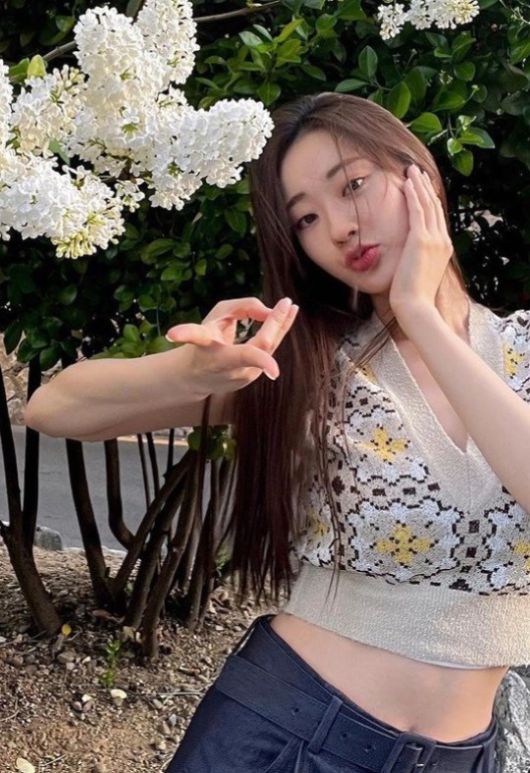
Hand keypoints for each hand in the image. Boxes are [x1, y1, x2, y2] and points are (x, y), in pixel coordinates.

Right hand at [164, 296, 298, 396]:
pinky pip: (267, 352)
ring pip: (270, 350)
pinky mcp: (251, 378)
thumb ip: (244, 307)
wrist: (194, 378)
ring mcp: (243, 378)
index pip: (236, 355)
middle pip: (261, 348)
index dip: (258, 359)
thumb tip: (271, 312)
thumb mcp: (216, 316)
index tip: (266, 366)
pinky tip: (285, 320)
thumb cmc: (205, 341)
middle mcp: (230, 370)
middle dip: (276, 324)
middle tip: (287, 304)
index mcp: (216, 355)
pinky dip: (274, 334)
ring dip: (282, 326)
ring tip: (292, 308)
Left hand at [389, 163, 453, 321]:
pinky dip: (413, 195)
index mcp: (443, 249)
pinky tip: (407, 184)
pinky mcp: (421, 240)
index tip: (422, 188)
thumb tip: (407, 258)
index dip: (429, 200)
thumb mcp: (418, 275)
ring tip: (411, 170)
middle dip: (425, 187)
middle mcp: (442, 241)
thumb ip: (416, 261)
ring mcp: (433, 240)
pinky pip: (417, 211)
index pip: (437, 218)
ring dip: (418, 185)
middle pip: (434, 207)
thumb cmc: (413, 297)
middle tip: (417, 172)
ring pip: (426, 205)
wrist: (416, 307)